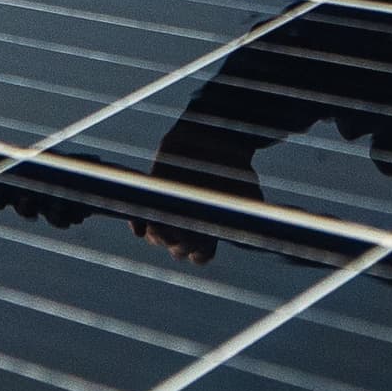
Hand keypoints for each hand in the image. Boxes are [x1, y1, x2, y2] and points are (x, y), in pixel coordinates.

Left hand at [142, 121, 256, 257]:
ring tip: (161, 229)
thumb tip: (253, 230)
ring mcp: (169, 207)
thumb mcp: (248, 190)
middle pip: (179, 248)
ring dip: (158, 238)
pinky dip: (137, 224)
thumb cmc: (233, 164)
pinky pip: (140, 216)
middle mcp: (189, 219)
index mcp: (210, 224)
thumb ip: (251, 214)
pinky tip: (139, 228)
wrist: (213, 135)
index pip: (202, 254)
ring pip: (158, 237)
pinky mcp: (154, 192)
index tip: (202, 245)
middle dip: (179, 246)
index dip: (200, 255)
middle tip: (182, 232)